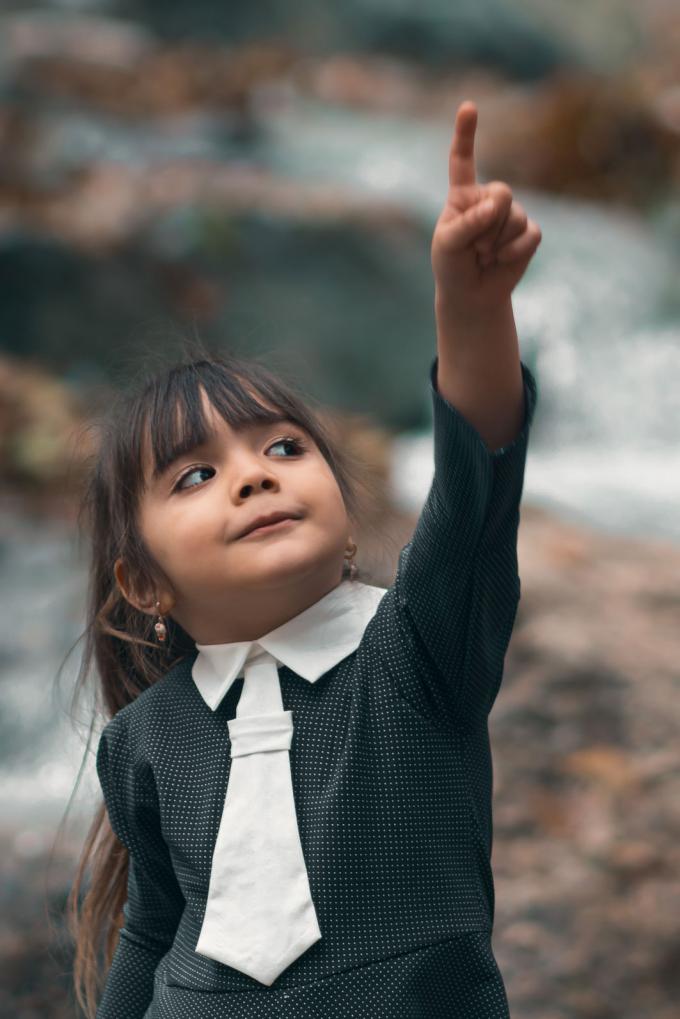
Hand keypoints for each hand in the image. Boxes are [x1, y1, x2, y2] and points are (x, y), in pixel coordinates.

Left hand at [431, 100, 541, 316]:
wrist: (471, 295)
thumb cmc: (452, 266)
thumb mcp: (448, 245)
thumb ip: (467, 222)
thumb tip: (496, 206)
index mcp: (462, 195)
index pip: (462, 160)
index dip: (466, 133)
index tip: (469, 106)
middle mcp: (488, 198)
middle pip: (502, 193)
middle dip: (489, 224)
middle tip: (475, 248)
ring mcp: (511, 214)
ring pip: (516, 217)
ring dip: (498, 243)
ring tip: (485, 256)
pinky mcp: (528, 233)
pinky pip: (530, 234)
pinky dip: (514, 252)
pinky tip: (501, 261)